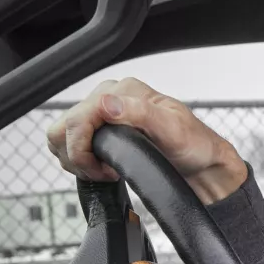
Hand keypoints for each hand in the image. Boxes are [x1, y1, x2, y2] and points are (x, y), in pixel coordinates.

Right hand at [46, 77, 248, 204]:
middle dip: (77, 157)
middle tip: (104, 172)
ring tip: (106, 171)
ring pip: (61, 138)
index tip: (106, 169)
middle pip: (63, 129)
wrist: (203, 164)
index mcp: (123, 91)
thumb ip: (140, 113)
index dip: (84, 149)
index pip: (77, 118)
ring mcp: (103, 115)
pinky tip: (104, 169)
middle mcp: (109, 98)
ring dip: (77, 161)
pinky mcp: (101, 132)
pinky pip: (70, 146)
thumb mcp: (173, 130)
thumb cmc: (194, 146)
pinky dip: (80, 162)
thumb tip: (106, 104)